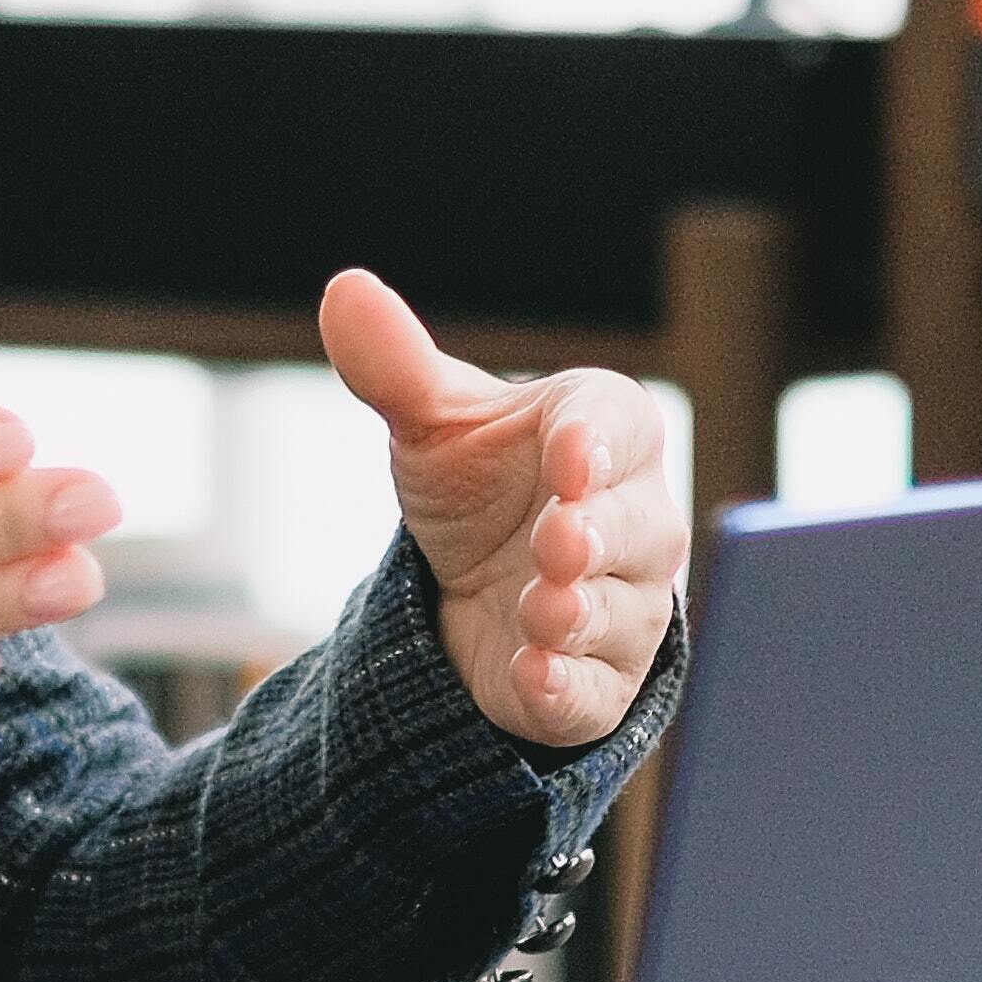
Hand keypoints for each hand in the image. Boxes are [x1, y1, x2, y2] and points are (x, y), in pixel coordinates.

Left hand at [318, 268, 681, 749]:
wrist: (473, 591)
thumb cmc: (480, 489)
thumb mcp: (433, 426)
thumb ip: (396, 366)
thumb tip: (345, 290)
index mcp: (603, 435)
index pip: (619, 426)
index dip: (598, 441)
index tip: (570, 452)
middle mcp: (635, 520)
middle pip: (636, 526)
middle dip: (597, 534)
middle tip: (557, 538)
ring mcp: (625, 607)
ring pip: (622, 612)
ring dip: (582, 612)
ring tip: (540, 608)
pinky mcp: (598, 685)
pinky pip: (597, 691)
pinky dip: (568, 687)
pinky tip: (534, 676)